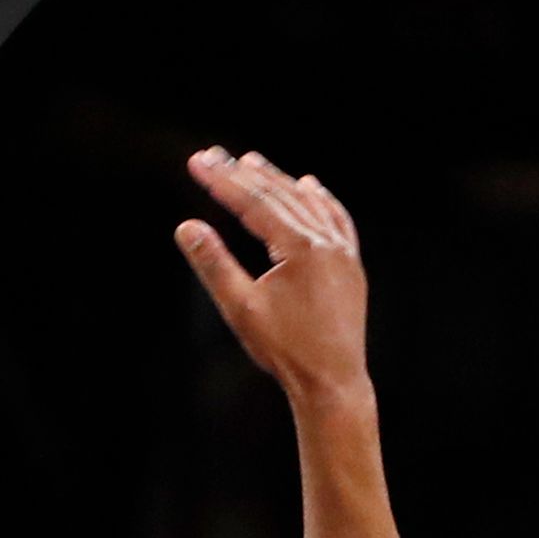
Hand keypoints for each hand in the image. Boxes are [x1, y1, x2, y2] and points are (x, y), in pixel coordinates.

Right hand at [176, 147, 369, 398]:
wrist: (333, 382)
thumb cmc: (285, 350)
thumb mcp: (241, 308)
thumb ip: (213, 264)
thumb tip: (186, 228)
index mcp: (299, 248)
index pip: (253, 202)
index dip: (221, 180)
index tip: (197, 161)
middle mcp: (325, 241)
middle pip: (279, 195)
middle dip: (243, 174)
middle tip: (214, 155)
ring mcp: (343, 252)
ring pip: (308, 203)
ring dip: (278, 180)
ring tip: (252, 162)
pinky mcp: (351, 266)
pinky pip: (336, 219)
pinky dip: (320, 200)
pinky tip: (310, 187)